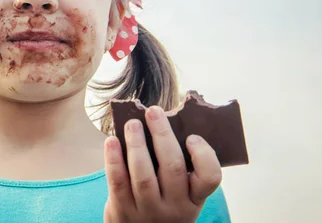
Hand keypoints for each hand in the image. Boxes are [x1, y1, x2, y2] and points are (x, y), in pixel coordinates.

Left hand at [103, 106, 221, 222]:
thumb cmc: (162, 203)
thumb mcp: (180, 194)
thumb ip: (177, 166)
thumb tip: (163, 120)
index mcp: (194, 199)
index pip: (210, 178)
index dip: (203, 155)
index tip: (192, 136)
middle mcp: (175, 207)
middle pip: (172, 167)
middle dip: (162, 135)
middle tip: (153, 111)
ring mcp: (148, 211)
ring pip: (143, 174)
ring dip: (136, 144)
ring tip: (132, 123)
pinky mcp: (123, 211)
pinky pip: (118, 182)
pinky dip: (114, 159)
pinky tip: (111, 141)